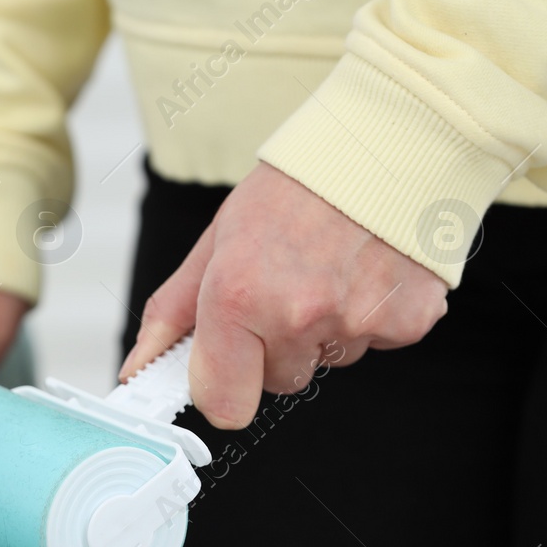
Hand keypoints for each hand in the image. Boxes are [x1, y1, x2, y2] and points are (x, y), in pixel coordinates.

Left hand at [117, 163, 448, 427]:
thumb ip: (174, 313)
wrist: (383, 142)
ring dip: (327, 328)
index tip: (226, 367)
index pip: (223, 405)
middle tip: (287, 286)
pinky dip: (373, 315)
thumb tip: (138, 367)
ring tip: (330, 268)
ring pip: (330, 359)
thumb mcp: (216, 243)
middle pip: (280, 381)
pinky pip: (378, 344)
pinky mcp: (408, 320)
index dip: (222, 387)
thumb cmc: (293, 189)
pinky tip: (367, 270)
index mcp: (238, 298)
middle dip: (277, 347)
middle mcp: (297, 316)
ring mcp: (357, 321)